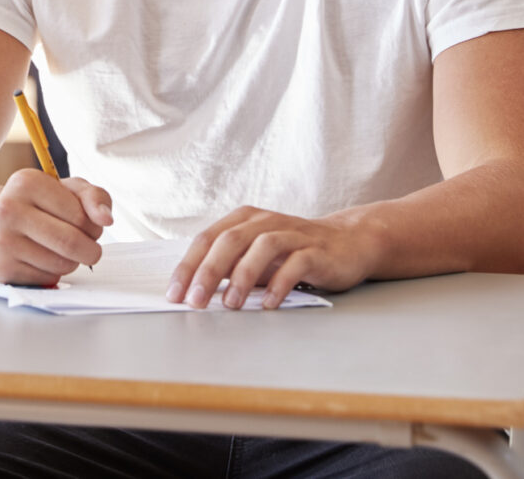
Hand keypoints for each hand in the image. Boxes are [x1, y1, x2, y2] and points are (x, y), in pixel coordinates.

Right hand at [0, 169, 113, 285]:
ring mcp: (1, 241)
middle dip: (89, 249)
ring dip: (71, 261)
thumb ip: (94, 197)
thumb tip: (106, 219)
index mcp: (26, 182)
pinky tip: (39, 259)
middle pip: (72, 243)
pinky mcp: (0, 268)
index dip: (93, 225)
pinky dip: (53, 273)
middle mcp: (8, 209)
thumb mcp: (66, 190)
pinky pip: (47, 280)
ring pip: (62, 265)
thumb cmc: (35, 205)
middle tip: (86, 245)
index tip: (84, 223)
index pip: (81, 216)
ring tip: (58, 249)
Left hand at [165, 207, 379, 309]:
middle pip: (229, 240)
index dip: (188, 265)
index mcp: (244, 220)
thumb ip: (229, 267)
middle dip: (208, 271)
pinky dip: (280, 283)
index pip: (207, 239)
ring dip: (242, 276)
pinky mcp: (317, 250)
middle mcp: (266, 221)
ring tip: (231, 305)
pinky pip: (296, 263)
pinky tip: (269, 303)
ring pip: (262, 246)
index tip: (175, 294)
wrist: (348, 242)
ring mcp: (293, 233)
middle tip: (195, 301)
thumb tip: (193, 292)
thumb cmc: (292, 252)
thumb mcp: (255, 256)